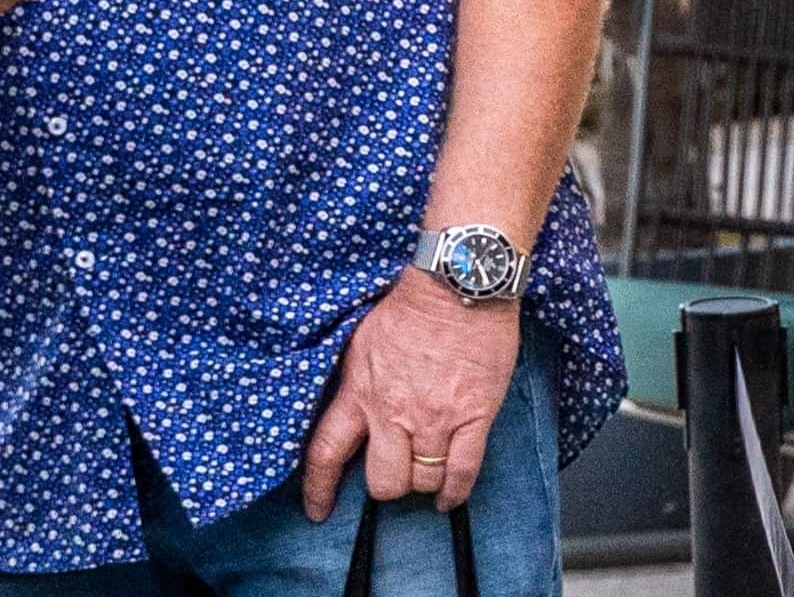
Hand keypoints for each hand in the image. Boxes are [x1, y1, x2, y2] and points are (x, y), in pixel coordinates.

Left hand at [301, 269, 520, 517]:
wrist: (459, 283)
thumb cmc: (412, 304)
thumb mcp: (361, 343)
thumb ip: (354, 382)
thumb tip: (352, 407)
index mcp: (359, 394)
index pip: (326, 455)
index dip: (319, 490)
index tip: (319, 510)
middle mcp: (393, 413)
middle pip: (383, 481)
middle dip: (389, 484)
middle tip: (398, 472)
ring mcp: (435, 417)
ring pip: (422, 480)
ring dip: (424, 482)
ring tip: (428, 471)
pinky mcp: (474, 414)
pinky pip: (463, 469)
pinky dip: (455, 490)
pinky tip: (451, 495)